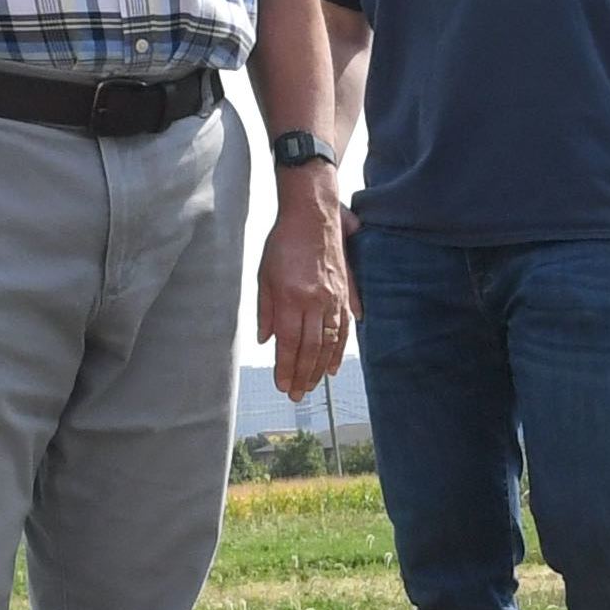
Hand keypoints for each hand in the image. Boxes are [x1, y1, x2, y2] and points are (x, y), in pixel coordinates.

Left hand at [257, 192, 350, 398]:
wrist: (312, 214)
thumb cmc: (284, 242)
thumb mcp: (264, 276)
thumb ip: (266, 311)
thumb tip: (266, 340)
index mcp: (292, 299)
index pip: (290, 344)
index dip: (286, 369)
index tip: (282, 386)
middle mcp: (316, 302)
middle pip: (312, 348)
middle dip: (303, 375)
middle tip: (297, 394)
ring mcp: (334, 297)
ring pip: (330, 342)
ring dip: (321, 367)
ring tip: (314, 384)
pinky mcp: (345, 291)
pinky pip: (344, 326)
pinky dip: (340, 347)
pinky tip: (334, 362)